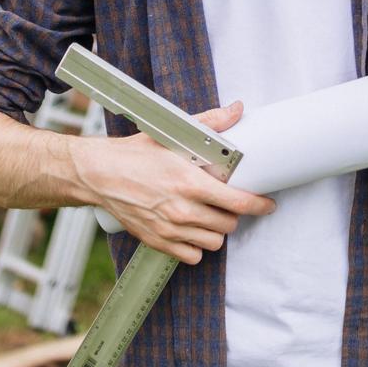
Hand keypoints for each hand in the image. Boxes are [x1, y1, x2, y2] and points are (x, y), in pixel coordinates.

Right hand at [71, 100, 276, 264]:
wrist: (99, 174)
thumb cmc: (135, 154)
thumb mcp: (173, 133)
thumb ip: (210, 123)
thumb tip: (237, 110)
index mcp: (190, 182)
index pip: (238, 202)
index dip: (259, 205)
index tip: (267, 204)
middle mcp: (182, 209)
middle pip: (229, 224)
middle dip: (232, 214)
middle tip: (225, 202)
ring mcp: (170, 229)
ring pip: (213, 242)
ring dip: (216, 231)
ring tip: (208, 215)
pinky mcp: (158, 242)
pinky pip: (192, 256)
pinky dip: (196, 246)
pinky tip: (191, 230)